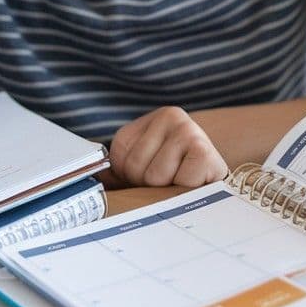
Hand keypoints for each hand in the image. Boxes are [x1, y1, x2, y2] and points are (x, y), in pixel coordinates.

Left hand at [108, 106, 228, 187]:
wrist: (216, 173)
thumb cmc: (174, 175)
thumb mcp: (142, 167)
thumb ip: (116, 173)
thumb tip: (89, 184)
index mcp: (144, 122)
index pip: (118, 159)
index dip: (131, 178)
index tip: (149, 176)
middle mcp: (168, 116)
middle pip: (136, 168)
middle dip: (149, 185)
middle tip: (170, 180)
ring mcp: (188, 130)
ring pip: (156, 177)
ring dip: (169, 189)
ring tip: (182, 181)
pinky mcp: (204, 150)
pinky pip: (181, 181)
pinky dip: (187, 190)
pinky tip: (196, 182)